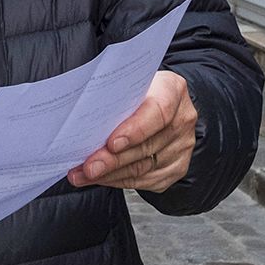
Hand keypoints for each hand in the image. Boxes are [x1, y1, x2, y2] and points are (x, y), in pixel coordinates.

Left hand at [67, 70, 196, 192]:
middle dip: (113, 159)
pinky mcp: (176, 168)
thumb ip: (114, 98)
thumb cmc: (138, 92)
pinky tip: (100, 178)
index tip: (112, 143)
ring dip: (109, 174)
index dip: (135, 130)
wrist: (159, 104)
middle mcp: (182, 119)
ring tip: (84, 174)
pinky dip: (117, 180)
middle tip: (88, 166)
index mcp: (173, 90)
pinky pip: (144, 180)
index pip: (158, 112)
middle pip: (147, 146)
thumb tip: (83, 116)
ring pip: (143, 168)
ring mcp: (181, 146)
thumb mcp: (128, 84)